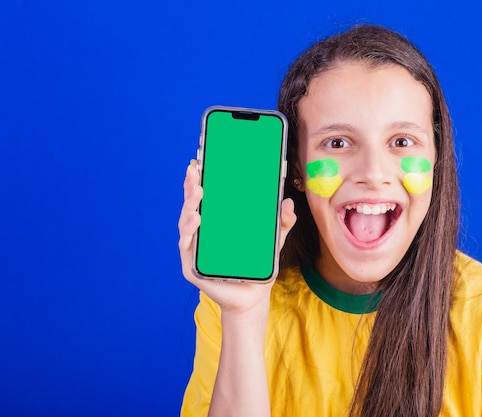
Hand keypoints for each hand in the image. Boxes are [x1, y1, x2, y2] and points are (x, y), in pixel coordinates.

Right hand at [178, 160, 296, 314]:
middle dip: (191, 187)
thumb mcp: (274, 241)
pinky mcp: (192, 267)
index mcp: (216, 224)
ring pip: (186, 223)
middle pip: (191, 206)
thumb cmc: (258, 266)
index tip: (199, 162)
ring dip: (189, 207)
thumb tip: (289, 204)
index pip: (204, 198)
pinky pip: (187, 247)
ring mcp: (195, 250)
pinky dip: (189, 232)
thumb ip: (282, 223)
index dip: (199, 180)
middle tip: (194, 171)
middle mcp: (202, 234)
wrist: (253, 298)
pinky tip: (196, 220)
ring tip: (197, 194)